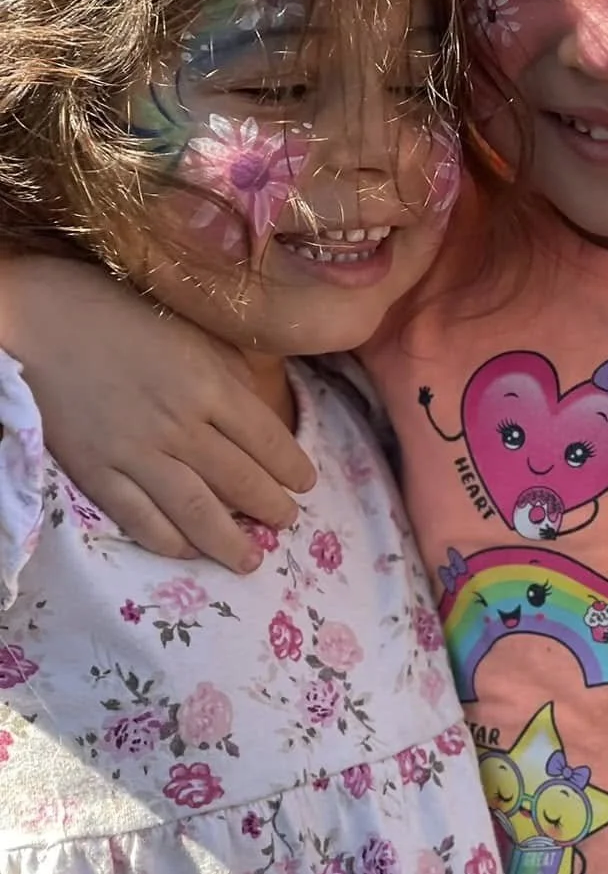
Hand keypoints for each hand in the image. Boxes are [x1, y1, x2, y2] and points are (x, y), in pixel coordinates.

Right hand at [0, 254, 313, 570]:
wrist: (34, 320)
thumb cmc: (113, 313)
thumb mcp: (186, 329)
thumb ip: (225, 370)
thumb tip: (262, 404)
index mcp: (208, 384)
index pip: (268, 440)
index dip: (293, 469)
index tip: (306, 485)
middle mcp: (180, 425)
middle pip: (240, 481)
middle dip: (271, 509)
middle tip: (286, 522)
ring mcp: (137, 453)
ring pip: (196, 511)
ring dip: (229, 541)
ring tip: (250, 560)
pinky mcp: (97, 472)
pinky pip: (140, 519)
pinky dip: (169, 541)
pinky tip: (187, 550)